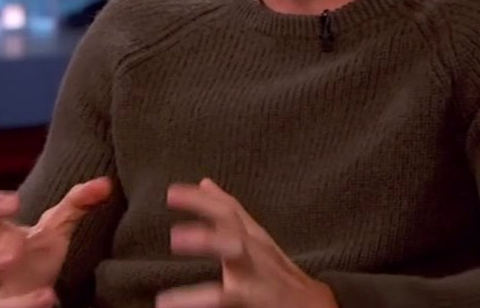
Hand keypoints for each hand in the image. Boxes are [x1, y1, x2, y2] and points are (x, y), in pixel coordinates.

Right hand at [0, 177, 114, 307]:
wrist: (32, 292)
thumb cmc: (36, 254)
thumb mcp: (57, 227)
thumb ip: (77, 203)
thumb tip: (105, 183)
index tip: (15, 202)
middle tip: (13, 253)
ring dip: (3, 295)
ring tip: (37, 285)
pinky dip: (25, 307)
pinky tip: (50, 298)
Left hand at [157, 178, 337, 307]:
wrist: (311, 304)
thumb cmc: (276, 270)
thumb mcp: (255, 237)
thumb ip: (230, 212)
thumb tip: (205, 183)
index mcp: (252, 235)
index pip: (228, 209)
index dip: (202, 198)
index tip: (172, 191)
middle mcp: (253, 248)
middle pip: (233, 219)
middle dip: (208, 207)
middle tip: (172, 198)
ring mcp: (252, 272)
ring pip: (233, 250)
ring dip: (206, 239)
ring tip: (175, 237)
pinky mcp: (249, 296)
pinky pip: (220, 296)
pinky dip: (193, 298)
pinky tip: (168, 300)